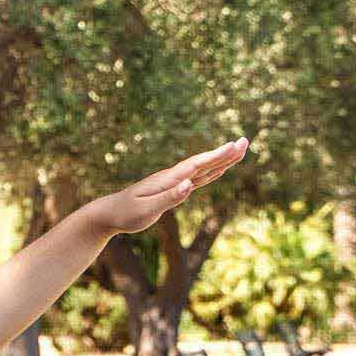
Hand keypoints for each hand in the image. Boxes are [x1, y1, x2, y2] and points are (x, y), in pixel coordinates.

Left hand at [84, 136, 248, 236]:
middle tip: (246, 141)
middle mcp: (172, 177)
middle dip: (225, 153)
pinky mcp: (171, 189)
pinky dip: (210, 172)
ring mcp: (172, 182)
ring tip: (239, 150)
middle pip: (204, 163)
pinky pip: (196, 178)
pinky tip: (219, 169)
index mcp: (168, 180)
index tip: (235, 146)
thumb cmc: (126, 214)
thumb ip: (168, 198)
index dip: (218, 156)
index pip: (198, 165)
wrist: (109, 213)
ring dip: (221, 160)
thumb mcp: (146, 210)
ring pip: (202, 169)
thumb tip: (189, 185)